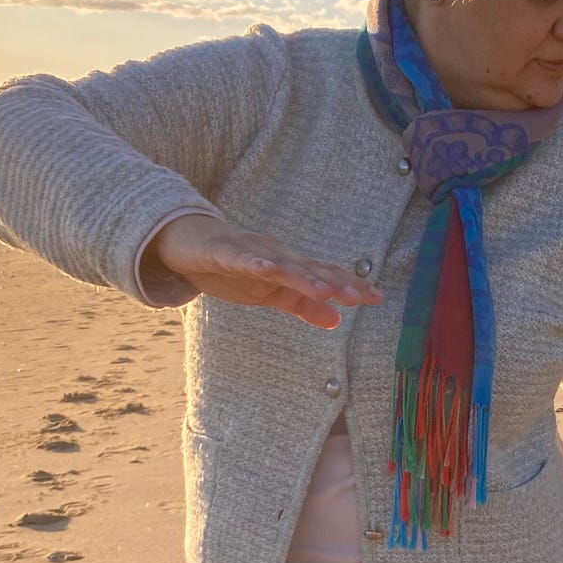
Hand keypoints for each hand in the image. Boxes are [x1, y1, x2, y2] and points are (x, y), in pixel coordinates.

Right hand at [148, 214, 383, 328]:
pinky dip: (254, 262)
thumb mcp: (270, 293)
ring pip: (281, 264)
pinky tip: (268, 269)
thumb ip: (302, 305)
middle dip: (336, 283)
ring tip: (326, 289)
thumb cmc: (231, 267)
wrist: (185, 242)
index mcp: (288, 266)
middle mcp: (275, 254)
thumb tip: (336, 321)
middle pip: (310, 270)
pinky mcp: (222, 251)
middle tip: (362, 296)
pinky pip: (240, 258)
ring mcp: (250, 250)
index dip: (349, 286)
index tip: (377, 297)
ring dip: (304, 276)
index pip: (324, 276)